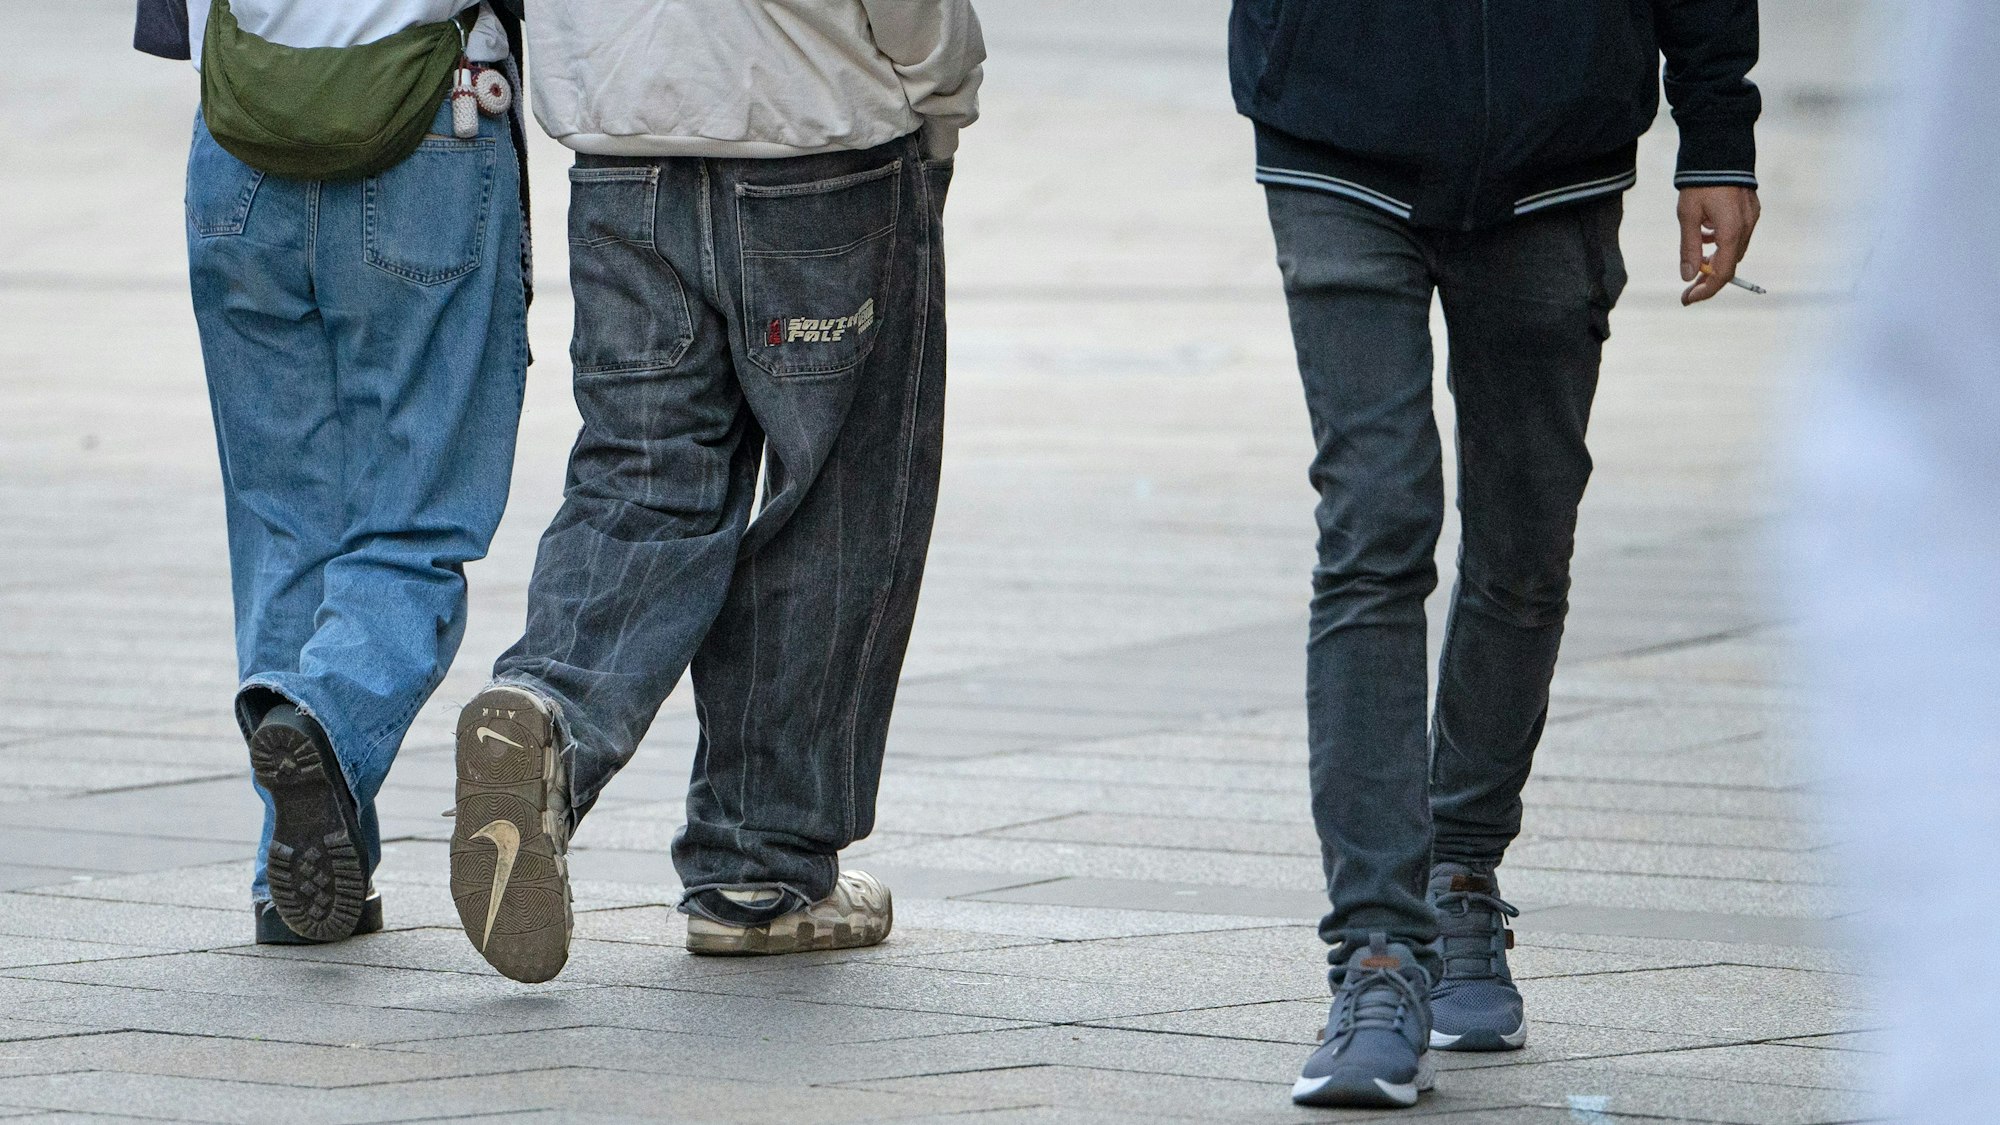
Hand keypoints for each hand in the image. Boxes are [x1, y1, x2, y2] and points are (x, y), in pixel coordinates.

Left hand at [1677, 186, 1760, 304]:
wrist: (1720, 149)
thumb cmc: (1701, 183)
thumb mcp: (1688, 216)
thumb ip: (1689, 248)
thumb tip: (1688, 276)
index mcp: (1731, 232)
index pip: (1722, 274)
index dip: (1705, 291)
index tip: (1687, 299)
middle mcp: (1746, 228)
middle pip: (1729, 264)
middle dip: (1709, 277)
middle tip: (1688, 286)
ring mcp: (1752, 218)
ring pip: (1733, 250)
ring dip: (1715, 258)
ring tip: (1696, 256)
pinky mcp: (1751, 209)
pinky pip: (1737, 234)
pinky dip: (1721, 241)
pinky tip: (1706, 234)